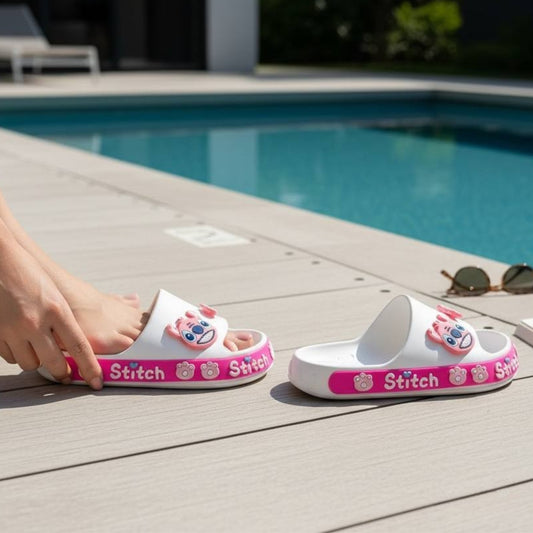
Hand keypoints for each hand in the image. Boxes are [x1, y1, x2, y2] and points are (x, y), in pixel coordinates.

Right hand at [0, 231, 102, 388]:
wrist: (0, 261)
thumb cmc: (29, 274)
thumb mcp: (53, 295)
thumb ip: (62, 319)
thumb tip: (71, 344)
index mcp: (57, 310)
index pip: (80, 347)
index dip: (89, 368)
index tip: (97, 382)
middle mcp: (36, 322)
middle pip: (54, 363)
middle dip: (63, 372)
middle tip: (67, 375)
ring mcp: (13, 329)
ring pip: (30, 363)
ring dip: (37, 361)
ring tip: (41, 352)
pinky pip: (10, 357)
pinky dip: (18, 354)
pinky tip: (22, 344)